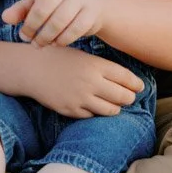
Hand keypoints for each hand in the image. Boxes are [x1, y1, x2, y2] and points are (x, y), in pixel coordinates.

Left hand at [0, 0, 104, 47]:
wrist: (94, 8)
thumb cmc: (58, 4)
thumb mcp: (38, 3)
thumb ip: (21, 10)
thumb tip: (5, 18)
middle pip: (43, 9)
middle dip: (31, 27)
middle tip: (25, 37)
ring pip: (58, 22)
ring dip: (44, 37)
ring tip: (38, 44)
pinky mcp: (91, 14)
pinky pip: (73, 31)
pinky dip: (61, 40)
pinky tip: (55, 43)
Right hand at [19, 44, 145, 117]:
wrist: (31, 69)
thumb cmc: (60, 59)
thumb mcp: (84, 56)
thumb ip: (103, 68)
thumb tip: (127, 81)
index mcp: (96, 66)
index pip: (126, 78)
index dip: (136, 84)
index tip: (140, 87)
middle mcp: (91, 82)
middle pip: (123, 97)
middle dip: (129, 98)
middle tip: (129, 97)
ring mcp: (81, 98)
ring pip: (111, 110)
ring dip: (115, 107)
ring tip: (113, 104)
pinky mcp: (70, 110)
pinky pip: (92, 115)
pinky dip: (95, 112)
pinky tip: (92, 105)